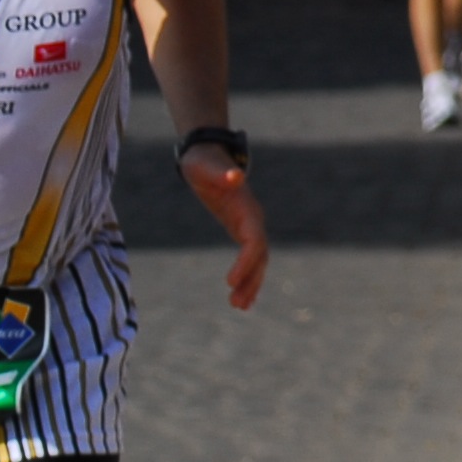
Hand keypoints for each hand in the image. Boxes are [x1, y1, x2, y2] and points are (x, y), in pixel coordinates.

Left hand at [181, 140, 270, 308]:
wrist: (207, 155)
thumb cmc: (203, 162)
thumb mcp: (205, 167)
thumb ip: (221, 172)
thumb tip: (236, 176)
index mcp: (247, 207)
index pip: (253, 239)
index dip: (245, 261)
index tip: (229, 281)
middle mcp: (253, 218)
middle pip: (259, 254)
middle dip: (250, 279)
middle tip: (235, 303)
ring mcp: (249, 224)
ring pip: (257, 259)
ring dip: (251, 283)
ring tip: (238, 306)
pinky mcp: (241, 228)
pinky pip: (249, 257)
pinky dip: (247, 276)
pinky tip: (240, 296)